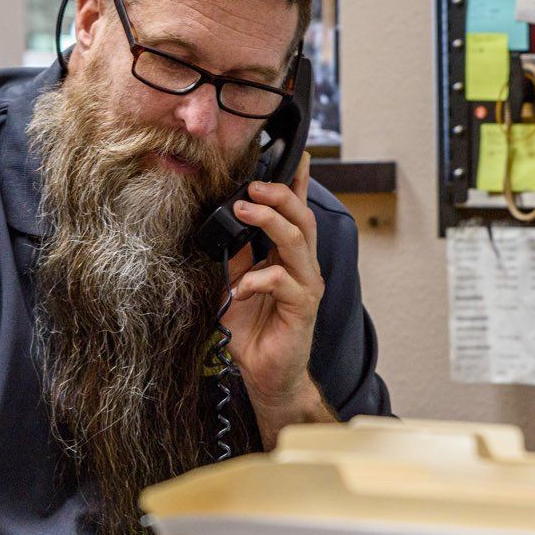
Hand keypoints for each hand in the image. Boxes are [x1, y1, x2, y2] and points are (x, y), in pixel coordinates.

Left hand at [221, 152, 323, 410]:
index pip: (296, 214)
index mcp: (289, 258)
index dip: (298, 185)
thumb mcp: (235, 285)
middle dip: (279, 196)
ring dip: (270, 222)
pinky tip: (240, 287)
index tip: (297, 157)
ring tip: (244, 212)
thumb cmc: (253, 332)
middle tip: (252, 188)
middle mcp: (303, 268)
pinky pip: (283, 282)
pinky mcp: (302, 309)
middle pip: (302, 219)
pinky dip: (258, 279)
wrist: (265, 376)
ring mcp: (305, 287)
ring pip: (298, 242)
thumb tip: (228, 225)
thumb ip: (237, 257)